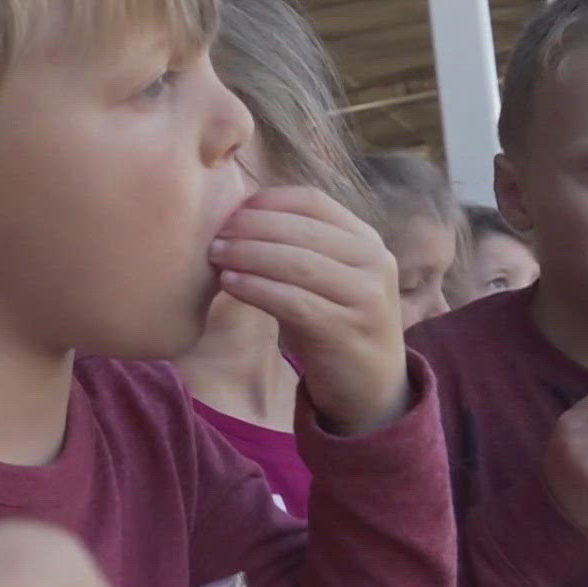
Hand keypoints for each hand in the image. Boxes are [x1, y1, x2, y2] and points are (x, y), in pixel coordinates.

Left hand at [211, 187, 408, 433]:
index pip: (313, 201)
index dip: (268, 201)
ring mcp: (365, 296)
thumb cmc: (333, 323)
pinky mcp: (346, 329)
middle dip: (251, 227)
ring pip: (297, 263)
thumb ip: (296, 246)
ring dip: (249, 255)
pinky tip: (229, 284)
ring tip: (215, 255)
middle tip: (215, 234)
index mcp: (366, 239)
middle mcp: (373, 261)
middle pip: (302, 229)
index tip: (231, 209)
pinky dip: (257, 289)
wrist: (370, 385)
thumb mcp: (324, 277)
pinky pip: (294, 301)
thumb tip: (235, 217)